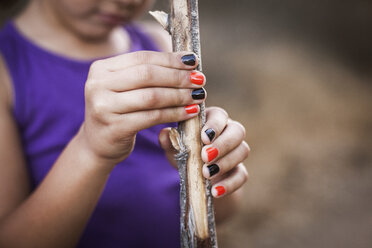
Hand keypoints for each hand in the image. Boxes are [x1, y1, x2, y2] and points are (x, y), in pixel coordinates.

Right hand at [79, 51, 206, 167]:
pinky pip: (152, 117)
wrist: (98, 144)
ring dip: (179, 96)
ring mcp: (104, 107)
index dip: (170, 59)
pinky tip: (190, 112)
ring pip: (151, 96)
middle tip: (200, 80)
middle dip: (178, 77)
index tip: (193, 61)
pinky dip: (174, 114)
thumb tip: (187, 60)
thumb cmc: (119, 112)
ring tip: (198, 96)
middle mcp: (98, 85)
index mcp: (101, 69)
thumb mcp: (125, 88)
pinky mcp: (114, 128)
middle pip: (147, 75)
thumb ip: (146, 74)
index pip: (142, 58)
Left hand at [159, 107, 249, 196]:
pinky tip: (215, 191)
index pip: (220, 115)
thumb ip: (170, 140)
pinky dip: (229, 184)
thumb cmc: (185, 152)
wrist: (196, 177)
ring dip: (225, 163)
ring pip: (243, 151)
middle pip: (238, 131)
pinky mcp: (239, 171)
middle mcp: (229, 131)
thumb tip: (164, 134)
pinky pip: (242, 175)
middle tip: (205, 156)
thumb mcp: (175, 147)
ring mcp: (237, 151)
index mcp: (213, 119)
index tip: (204, 137)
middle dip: (222, 144)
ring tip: (207, 174)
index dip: (215, 125)